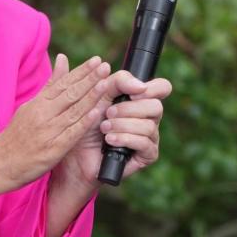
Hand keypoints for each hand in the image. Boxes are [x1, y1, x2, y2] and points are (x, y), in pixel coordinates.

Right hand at [0, 54, 109, 190]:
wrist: (0, 162)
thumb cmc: (19, 132)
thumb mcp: (32, 104)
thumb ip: (51, 83)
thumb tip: (63, 58)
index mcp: (39, 102)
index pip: (63, 83)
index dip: (81, 71)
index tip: (97, 60)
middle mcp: (44, 114)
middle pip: (70, 94)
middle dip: (90, 79)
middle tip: (105, 66)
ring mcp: (49, 131)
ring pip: (73, 111)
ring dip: (91, 97)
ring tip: (105, 84)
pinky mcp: (54, 149)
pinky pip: (72, 134)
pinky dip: (84, 123)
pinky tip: (96, 113)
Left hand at [53, 69, 172, 189]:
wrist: (75, 152)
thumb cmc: (85, 121)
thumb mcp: (98, 94)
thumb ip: (116, 81)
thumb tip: (140, 84)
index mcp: (141, 99)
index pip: (162, 87)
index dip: (152, 88)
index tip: (133, 93)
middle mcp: (149, 117)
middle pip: (157, 106)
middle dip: (129, 109)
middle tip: (108, 113)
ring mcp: (150, 136)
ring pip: (149, 126)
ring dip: (123, 125)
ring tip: (104, 128)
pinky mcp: (147, 154)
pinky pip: (145, 143)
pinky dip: (125, 139)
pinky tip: (110, 140)